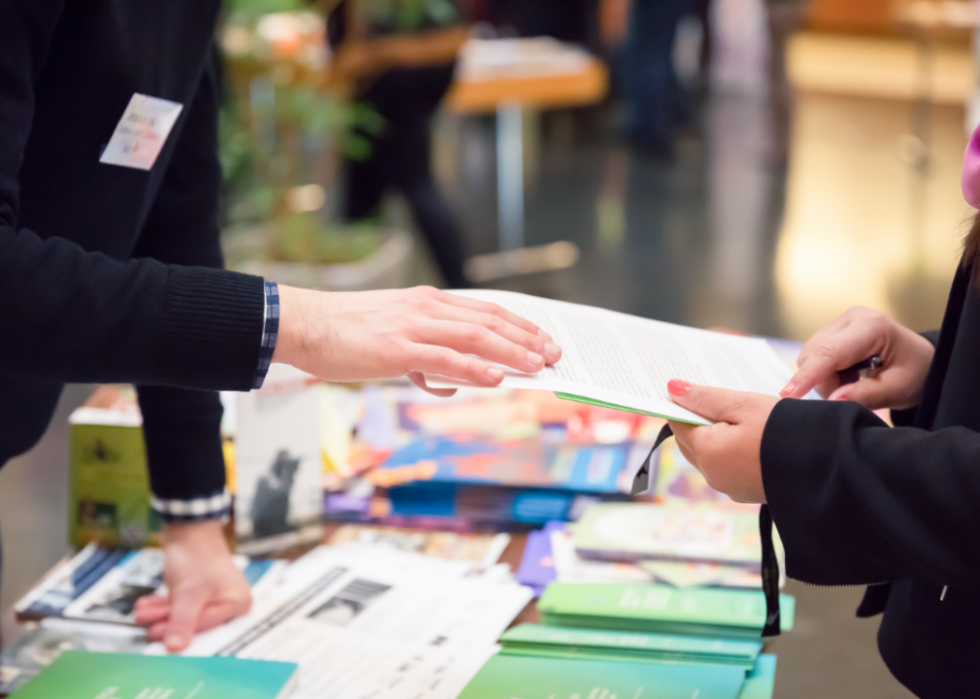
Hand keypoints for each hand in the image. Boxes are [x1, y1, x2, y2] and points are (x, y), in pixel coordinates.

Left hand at [134, 520, 251, 652]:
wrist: (189, 528)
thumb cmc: (198, 554)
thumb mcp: (189, 592)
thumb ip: (182, 621)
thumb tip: (175, 647)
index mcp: (238, 603)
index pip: (208, 627)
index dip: (183, 634)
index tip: (160, 639)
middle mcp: (229, 601)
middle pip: (196, 623)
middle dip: (168, 623)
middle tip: (148, 626)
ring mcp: (214, 596)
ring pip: (184, 614)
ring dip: (161, 614)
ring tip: (143, 613)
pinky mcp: (199, 591)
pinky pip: (181, 605)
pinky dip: (164, 606)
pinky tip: (147, 606)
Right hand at [272, 286, 561, 395]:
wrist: (305, 324)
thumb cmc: (344, 333)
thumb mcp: (392, 337)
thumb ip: (423, 357)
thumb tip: (445, 383)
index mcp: (427, 302)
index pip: (484, 309)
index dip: (518, 323)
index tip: (542, 337)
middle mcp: (427, 307)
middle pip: (489, 320)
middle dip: (526, 337)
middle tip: (554, 354)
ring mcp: (414, 326)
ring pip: (475, 336)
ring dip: (511, 352)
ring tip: (538, 366)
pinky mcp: (398, 348)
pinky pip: (445, 357)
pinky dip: (475, 367)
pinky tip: (496, 378)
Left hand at [665, 379, 779, 502]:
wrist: (827, 466)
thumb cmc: (785, 430)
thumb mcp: (743, 404)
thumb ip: (705, 398)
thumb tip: (671, 389)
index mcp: (706, 453)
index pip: (678, 423)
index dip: (682, 403)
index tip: (691, 387)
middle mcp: (713, 475)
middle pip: (691, 441)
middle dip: (698, 418)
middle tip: (713, 395)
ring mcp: (730, 487)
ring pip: (710, 454)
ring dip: (716, 434)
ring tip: (734, 411)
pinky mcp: (748, 491)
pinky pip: (728, 465)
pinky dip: (731, 448)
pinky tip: (748, 433)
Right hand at [779, 306, 933, 409]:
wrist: (922, 361)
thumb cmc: (916, 373)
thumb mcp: (898, 389)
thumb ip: (865, 395)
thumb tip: (832, 401)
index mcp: (871, 326)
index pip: (829, 353)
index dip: (807, 375)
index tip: (788, 395)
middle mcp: (851, 317)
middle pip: (814, 355)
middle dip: (824, 381)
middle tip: (851, 395)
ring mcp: (840, 321)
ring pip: (810, 356)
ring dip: (825, 378)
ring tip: (854, 383)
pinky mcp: (833, 330)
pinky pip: (814, 355)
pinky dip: (826, 372)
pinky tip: (849, 374)